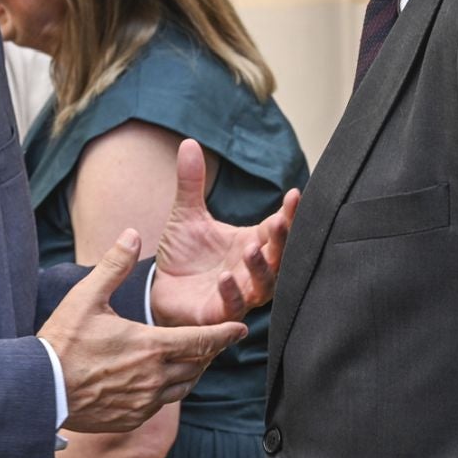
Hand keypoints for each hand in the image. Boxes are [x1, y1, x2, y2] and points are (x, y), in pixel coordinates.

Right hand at [39, 229, 246, 432]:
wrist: (39, 390)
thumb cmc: (63, 341)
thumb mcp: (87, 297)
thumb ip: (115, 265)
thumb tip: (132, 233)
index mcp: (150, 346)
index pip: (201, 340)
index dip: (224, 334)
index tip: (241, 329)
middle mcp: (154, 377)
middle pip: (197, 365)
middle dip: (209, 352)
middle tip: (214, 342)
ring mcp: (144, 402)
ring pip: (183, 388)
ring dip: (191, 373)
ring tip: (193, 361)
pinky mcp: (131, 418)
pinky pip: (161, 405)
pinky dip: (168, 391)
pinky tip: (160, 382)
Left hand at [151, 140, 299, 326]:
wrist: (161, 290)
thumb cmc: (183, 254)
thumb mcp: (186, 214)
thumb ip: (191, 182)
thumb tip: (188, 142)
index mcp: (251, 243)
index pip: (278, 227)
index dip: (290, 213)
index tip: (296, 194)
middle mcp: (251, 270)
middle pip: (278, 256)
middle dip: (282, 240)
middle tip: (281, 220)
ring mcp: (240, 293)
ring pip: (263, 285)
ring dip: (260, 268)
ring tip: (252, 249)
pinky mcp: (219, 314)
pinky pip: (232, 306)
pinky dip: (232, 293)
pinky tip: (225, 278)